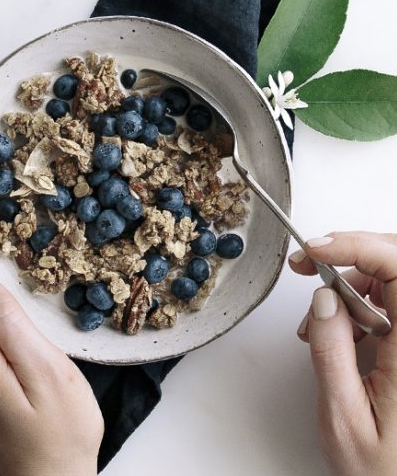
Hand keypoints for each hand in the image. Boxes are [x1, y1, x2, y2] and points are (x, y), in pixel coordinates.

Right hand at [289, 232, 396, 475]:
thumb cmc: (385, 475)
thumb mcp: (344, 419)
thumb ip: (332, 352)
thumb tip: (324, 298)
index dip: (355, 247)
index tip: (314, 250)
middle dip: (353, 253)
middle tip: (310, 263)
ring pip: (396, 279)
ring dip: (356, 282)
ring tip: (323, 318)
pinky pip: (395, 303)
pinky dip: (365, 301)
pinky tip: (346, 328)